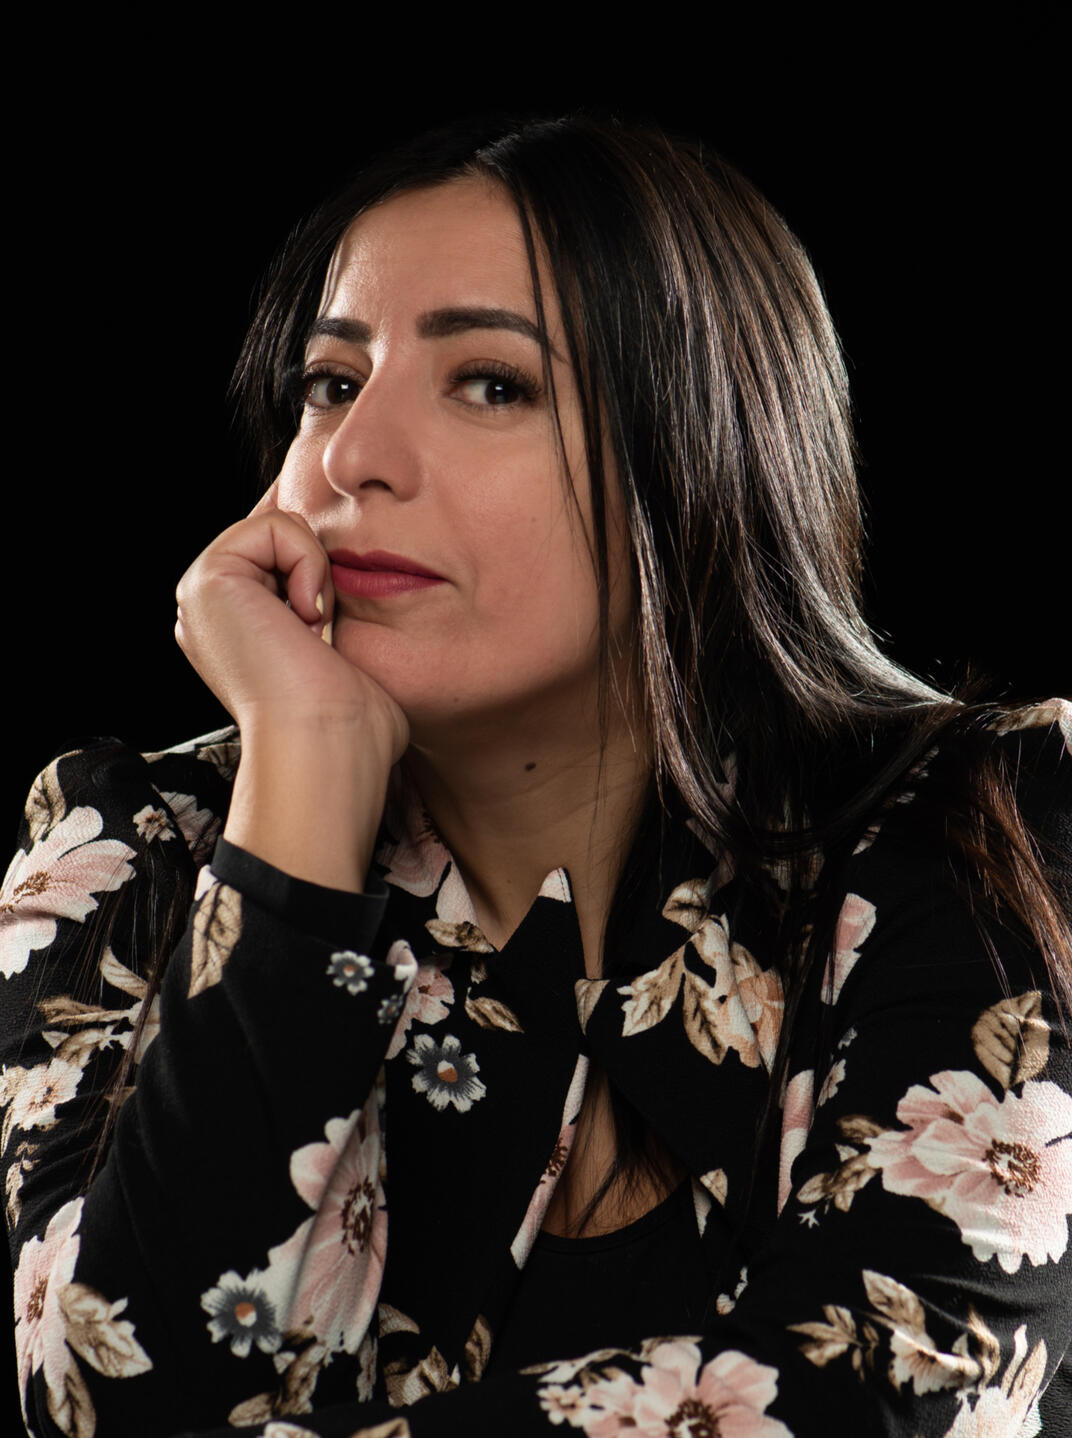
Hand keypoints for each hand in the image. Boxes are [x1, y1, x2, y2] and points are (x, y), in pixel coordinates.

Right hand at [175, 488, 407, 764]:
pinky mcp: (206, 579)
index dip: (321, 563)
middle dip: (319, 569)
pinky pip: (276, 525)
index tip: (333, 617)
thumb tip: (357, 586)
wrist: (327, 743)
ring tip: (311, 627)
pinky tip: (305, 617)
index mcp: (240, 630)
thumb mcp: (352, 659)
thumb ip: (339, 615)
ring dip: (316, 572)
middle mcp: (214, 612)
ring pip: (281, 526)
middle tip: (321, 631)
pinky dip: (307, 563)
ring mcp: (203, 596)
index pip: (284, 556)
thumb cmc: (352, 723)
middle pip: (285, 535)